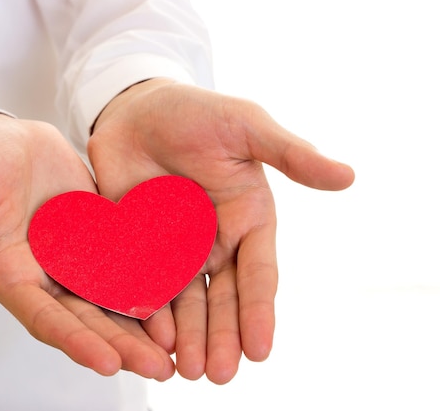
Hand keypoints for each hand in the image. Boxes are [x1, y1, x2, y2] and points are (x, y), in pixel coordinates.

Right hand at [0, 111, 174, 379]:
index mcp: (11, 275)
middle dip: (121, 345)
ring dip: (141, 324)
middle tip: (158, 369)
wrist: (3, 136)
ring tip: (175, 348)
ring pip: (111, 297)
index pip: (45, 318)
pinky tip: (179, 293)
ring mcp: (74, 256)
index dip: (75, 341)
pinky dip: (148, 278)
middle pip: (86, 319)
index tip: (108, 363)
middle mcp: (46, 275)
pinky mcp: (97, 233)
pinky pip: (125, 259)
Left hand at [88, 79, 354, 383]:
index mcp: (248, 219)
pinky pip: (146, 284)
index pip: (258, 274)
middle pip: (223, 299)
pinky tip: (150, 338)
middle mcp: (216, 241)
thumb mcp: (247, 127)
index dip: (259, 312)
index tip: (260, 351)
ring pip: (187, 301)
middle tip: (218, 375)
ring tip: (188, 371)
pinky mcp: (140, 244)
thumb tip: (348, 176)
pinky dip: (149, 312)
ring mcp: (177, 247)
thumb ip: (290, 154)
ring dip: (189, 336)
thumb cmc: (196, 113)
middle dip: (222, 336)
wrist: (136, 109)